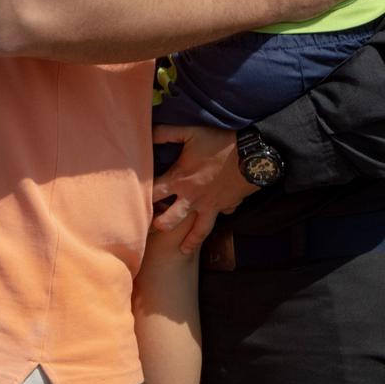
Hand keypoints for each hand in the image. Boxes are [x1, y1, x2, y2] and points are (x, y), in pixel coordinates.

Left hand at [151, 126, 254, 250]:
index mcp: (180, 180)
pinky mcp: (227, 205)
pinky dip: (220, 216)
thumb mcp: (191, 132)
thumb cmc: (219, 142)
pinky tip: (218, 218)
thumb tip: (148, 133)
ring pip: (197, 231)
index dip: (141, 199)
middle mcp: (192, 198)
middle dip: (159, 226)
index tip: (133, 204)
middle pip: (170, 220)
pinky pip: (223, 215)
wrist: (252, 154)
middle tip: (152, 230)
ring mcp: (211, 205)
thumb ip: (167, 133)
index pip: (153, 194)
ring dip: (189, 241)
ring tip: (183, 251)